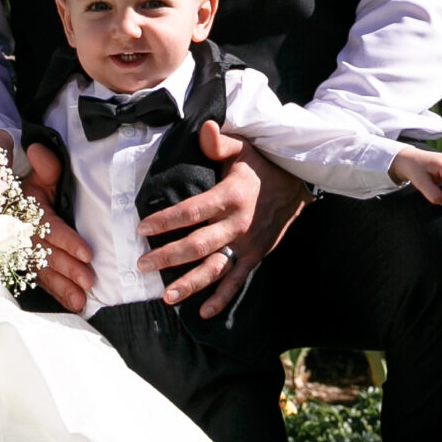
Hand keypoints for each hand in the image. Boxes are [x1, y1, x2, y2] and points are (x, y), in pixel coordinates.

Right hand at [22, 141, 97, 313]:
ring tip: (81, 300)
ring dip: (62, 287)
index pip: (50, 228)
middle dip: (68, 269)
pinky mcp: (28, 265)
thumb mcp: (39, 173)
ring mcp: (24, 253)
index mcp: (29, 212)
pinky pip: (41, 281)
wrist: (6, 200)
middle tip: (89, 280)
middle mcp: (23, 235)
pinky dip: (56, 294)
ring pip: (43, 272)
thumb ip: (45, 166)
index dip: (67, 241)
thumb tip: (38, 149)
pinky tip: (73, 305)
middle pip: (48, 255)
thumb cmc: (31, 186)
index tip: (87, 253)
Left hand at [135, 120, 307, 318]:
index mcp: (230, 196)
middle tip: (142, 265)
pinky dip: (221, 298)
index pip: (191, 211)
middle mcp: (237, 224)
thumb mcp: (244, 147)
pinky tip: (203, 312)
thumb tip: (205, 128)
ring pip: (215, 268)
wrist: (299, 185)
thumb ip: (220, 142)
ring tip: (165, 297)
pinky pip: (237, 280)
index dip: (165, 221)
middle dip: (167, 257)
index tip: (142, 229)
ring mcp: (246, 244)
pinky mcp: (255, 256)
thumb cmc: (262, 165)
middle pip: (197, 245)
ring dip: (190, 284)